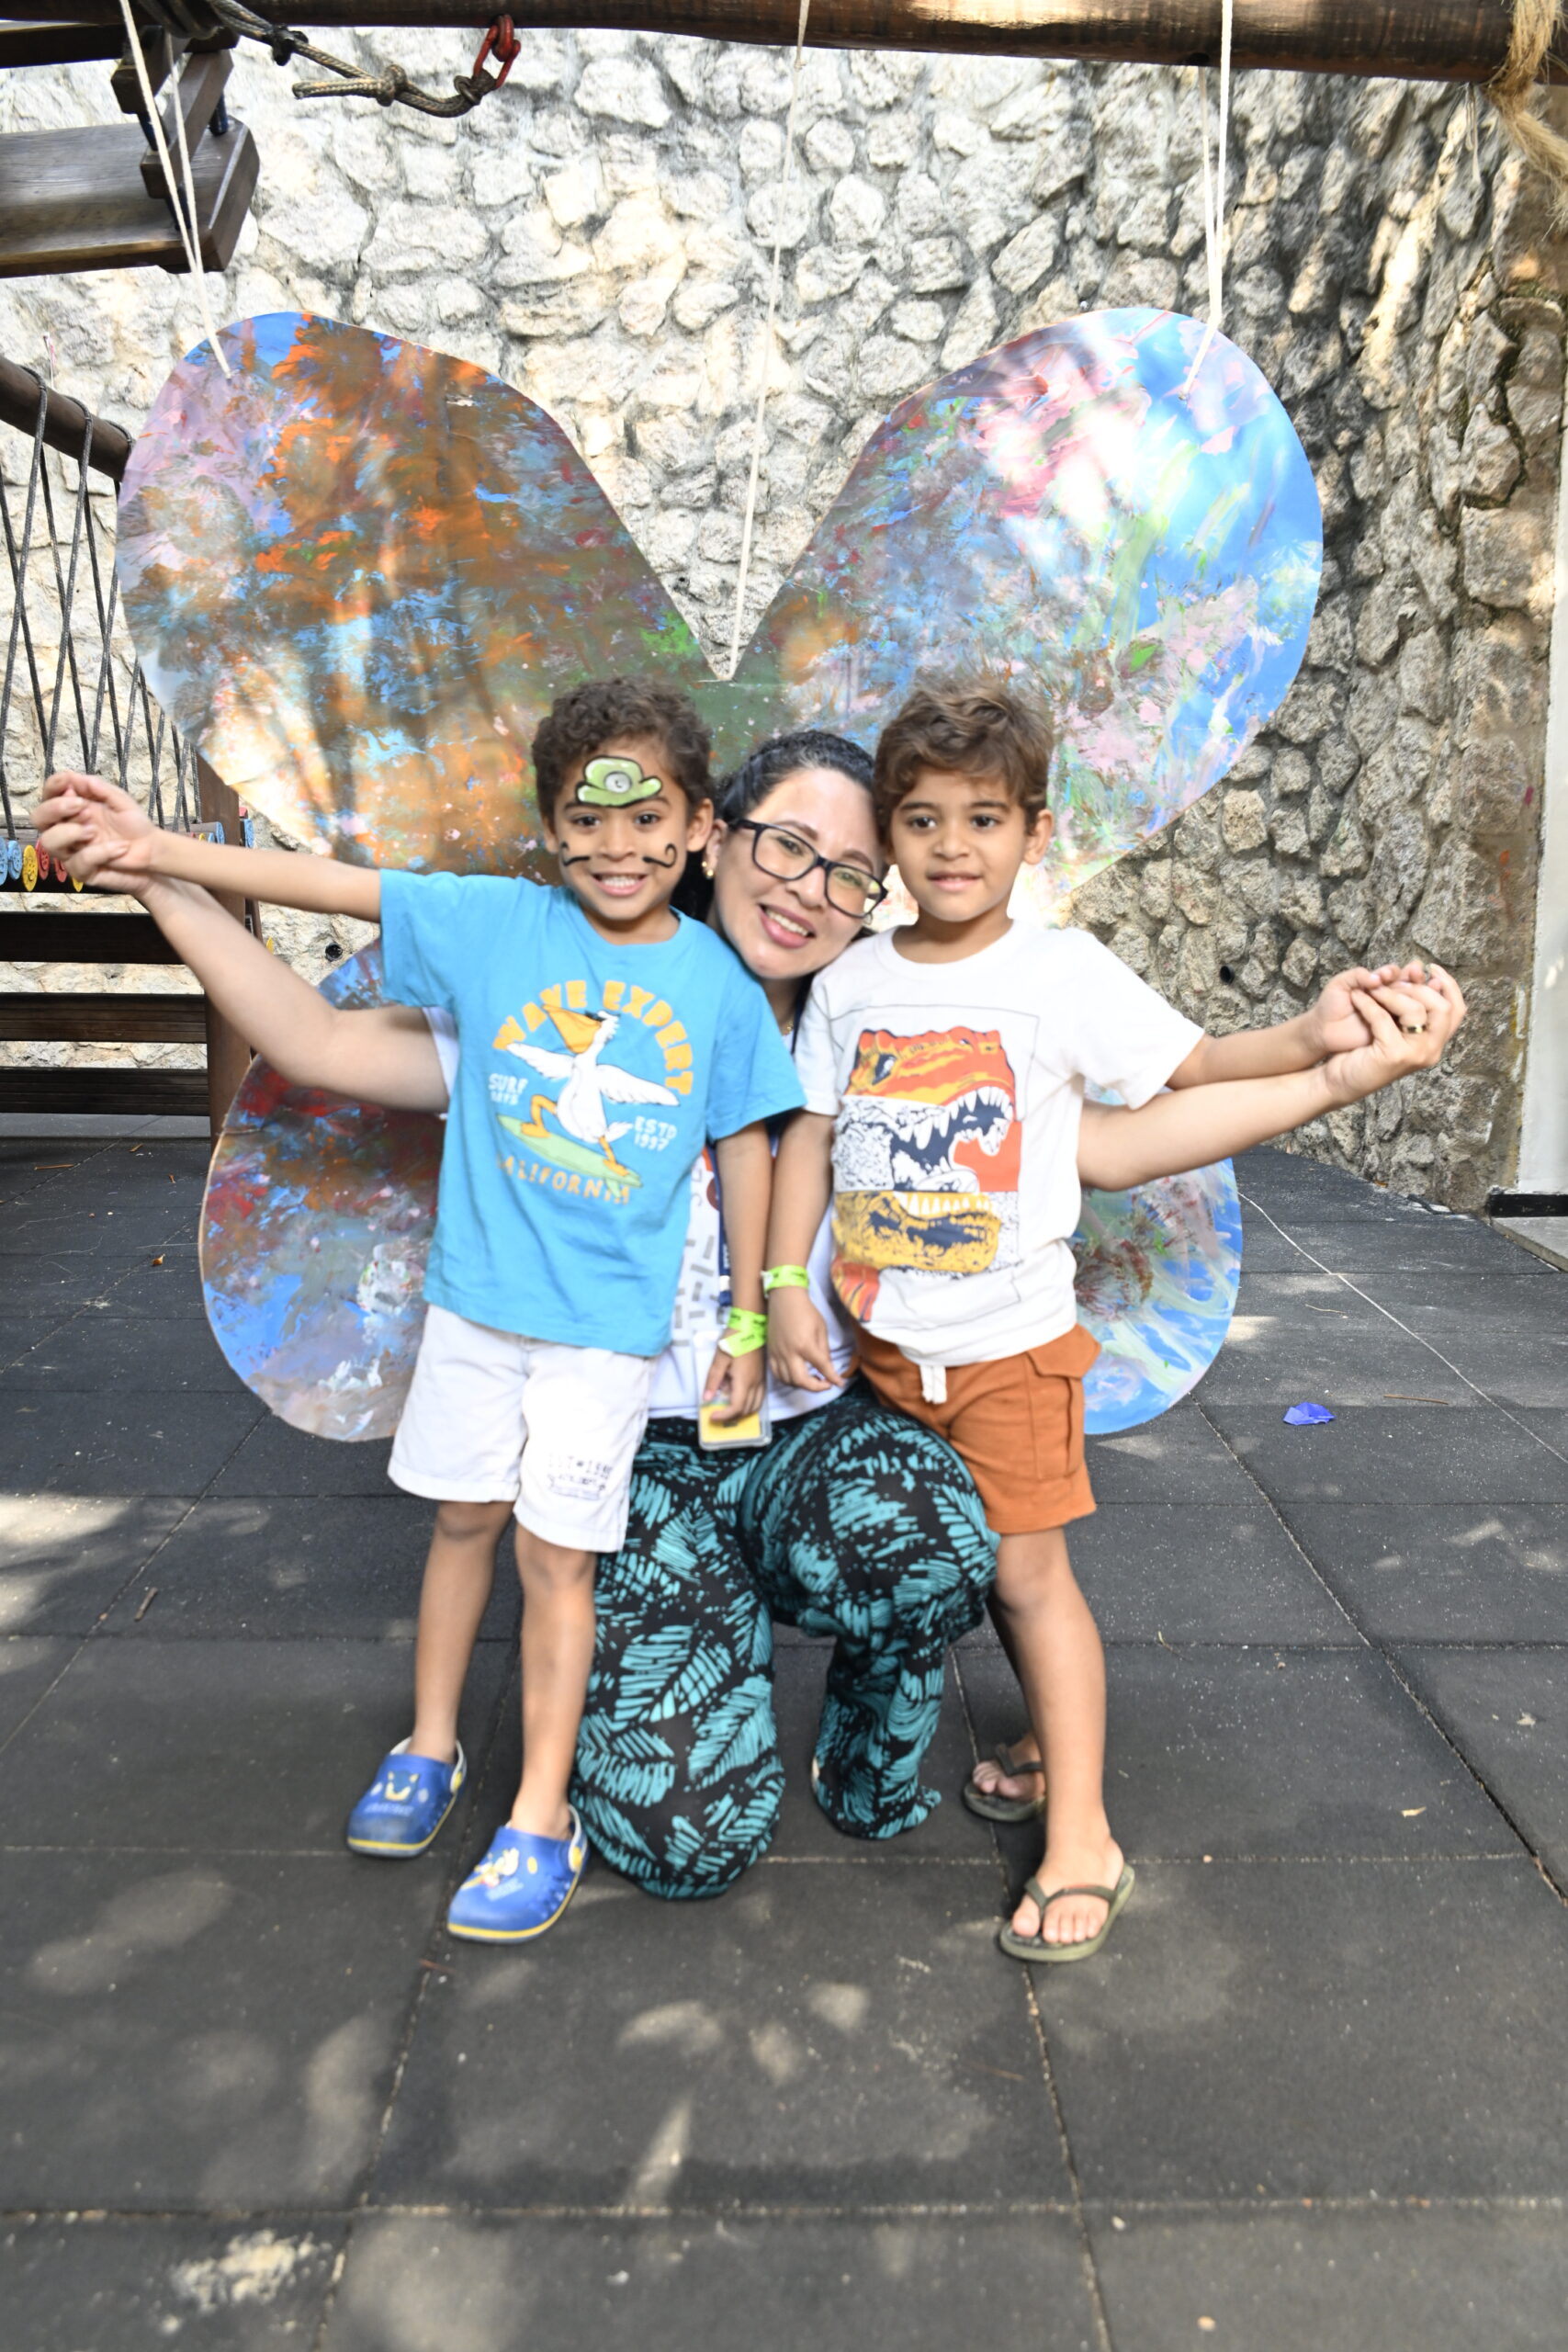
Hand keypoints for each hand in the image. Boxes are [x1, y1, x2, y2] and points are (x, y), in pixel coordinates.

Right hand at [37, 770, 161, 889]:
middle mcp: (66, 828)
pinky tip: (120, 848)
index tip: (69, 783)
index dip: (54, 786)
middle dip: (55, 808)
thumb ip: (101, 789)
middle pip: (38, 818)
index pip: (50, 794)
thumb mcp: (122, 802)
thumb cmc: (134, 826)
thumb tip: (76, 777)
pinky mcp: (82, 871)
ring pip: (49, 842)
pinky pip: (80, 861)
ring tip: (94, 830)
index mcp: (73, 808)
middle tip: (81, 807)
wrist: (153, 854)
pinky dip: (101, 852)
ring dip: (70, 832)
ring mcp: (71, 850)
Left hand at [702, 1339, 764, 1421]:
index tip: (712, 1416)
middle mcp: (756, 1384)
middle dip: (732, 1416)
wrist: (750, 1325)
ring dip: (742, 1412)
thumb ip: (713, 1380)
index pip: (737, 1407)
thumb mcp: (719, 1359)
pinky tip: (738, 1398)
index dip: (725, 1416)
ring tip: (728, 1408)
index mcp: (744, 1381)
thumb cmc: (733, 1340)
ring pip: (756, 1406)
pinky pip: (759, 1398)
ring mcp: (761, 1381)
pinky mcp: (763, 1377)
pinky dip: (749, 1404)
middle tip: (717, 1413)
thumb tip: (707, 1399)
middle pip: (747, 1410)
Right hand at [766, 1286, 841, 1392]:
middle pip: (801, 1381)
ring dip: (802, 1385)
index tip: (840, 1383)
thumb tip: (827, 1367)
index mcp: (805, 1345)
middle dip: (816, 1387)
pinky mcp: (771, 1353)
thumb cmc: (806, 1311)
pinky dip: (787, 1380)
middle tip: (825, 1383)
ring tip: (812, 1379)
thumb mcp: (821, 1328)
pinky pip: (776, 1374)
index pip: (822, 1367)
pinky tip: (796, 1376)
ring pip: (788, 1380)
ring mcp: (778, 1354)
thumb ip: (824, 1350)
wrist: (784, 1298)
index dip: (833, 1378)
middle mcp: (790, 1353)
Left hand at [1322, 965, 1466, 1105]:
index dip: (1449, 986)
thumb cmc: (1365, 1048)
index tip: (1431, 968)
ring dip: (1391, 993)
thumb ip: (1412, 1001)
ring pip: (1416, 1010)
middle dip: (1416, 987)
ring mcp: (1415, 1055)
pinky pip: (1384, 1018)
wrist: (1340, 1079)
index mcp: (1434, 1041)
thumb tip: (1430, 977)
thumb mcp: (1393, 1021)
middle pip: (1442, 1008)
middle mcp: (1431, 1050)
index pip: (1457, 1010)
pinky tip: (1356, 998)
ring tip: (1371, 988)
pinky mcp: (1394, 1056)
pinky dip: (1368, 1004)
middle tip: (1390, 982)